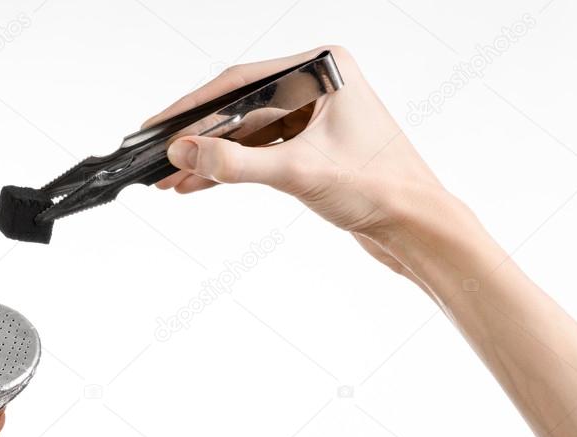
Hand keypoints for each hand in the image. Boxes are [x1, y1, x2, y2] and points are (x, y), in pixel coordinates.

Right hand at [149, 46, 477, 280]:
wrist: (417, 227)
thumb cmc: (381, 188)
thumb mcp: (298, 173)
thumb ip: (236, 164)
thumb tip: (185, 155)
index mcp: (324, 69)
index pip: (241, 82)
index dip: (194, 107)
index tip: (160, 126)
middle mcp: (320, 85)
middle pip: (241, 107)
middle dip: (199, 139)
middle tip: (159, 160)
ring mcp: (316, 115)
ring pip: (248, 133)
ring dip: (213, 159)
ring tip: (172, 181)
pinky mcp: (313, 146)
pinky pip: (261, 152)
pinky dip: (234, 169)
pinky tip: (202, 184)